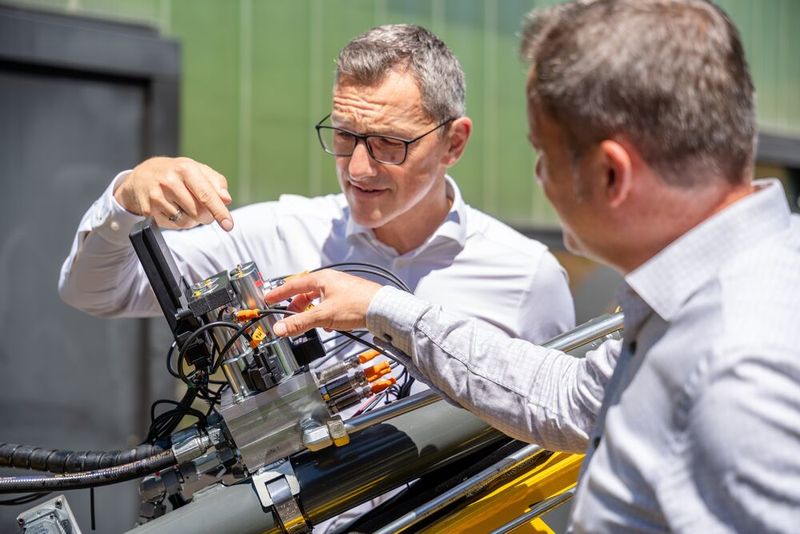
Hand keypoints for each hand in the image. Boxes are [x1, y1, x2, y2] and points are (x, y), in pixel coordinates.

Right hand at [114, 156, 233, 229]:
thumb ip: (216, 183)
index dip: (219, 212)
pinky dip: (177, 222)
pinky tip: (173, 210)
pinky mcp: (148, 210)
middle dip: (206, 216)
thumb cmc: (175, 173)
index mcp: (185, 169)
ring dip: (192, 220)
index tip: (228, 225)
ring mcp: (156, 196)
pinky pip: (172, 225)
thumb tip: (226, 199)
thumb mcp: (197, 170)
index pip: (207, 195)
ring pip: (186, 221)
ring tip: (185, 208)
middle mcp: (170, 181)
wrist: (141, 176)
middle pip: (198, 212)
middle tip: (204, 211)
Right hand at [264, 270, 382, 336]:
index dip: (279, 293)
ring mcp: (341, 288)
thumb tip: (280, 328)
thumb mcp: (323, 315)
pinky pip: (330, 304)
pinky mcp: (350, 297)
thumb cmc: (357, 305)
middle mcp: (331, 280)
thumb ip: (300, 322)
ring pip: (319, 300)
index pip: (293, 284)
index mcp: (322, 279)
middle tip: (288, 317)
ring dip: (312, 312)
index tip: (268, 298)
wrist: (383, 309)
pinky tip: (328, 326)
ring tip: (310, 324)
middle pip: (306, 292)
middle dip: (296, 306)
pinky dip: (324, 314)